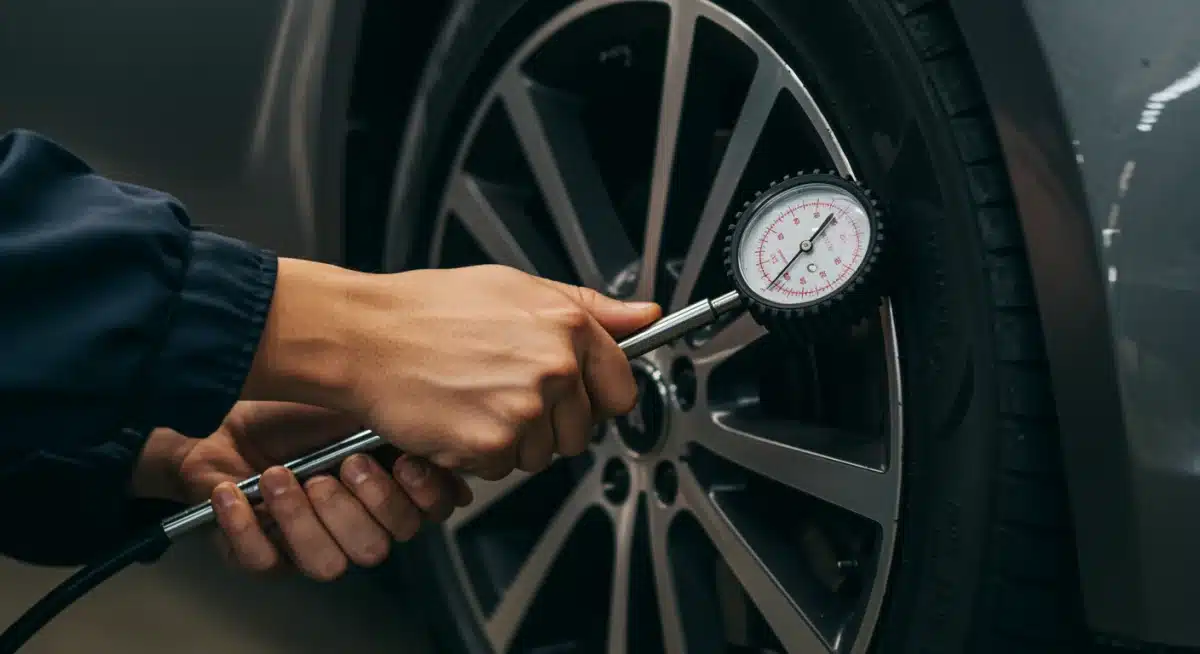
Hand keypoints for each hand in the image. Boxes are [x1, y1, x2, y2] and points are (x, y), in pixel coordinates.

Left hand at [134, 401, 471, 580]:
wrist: (221, 420)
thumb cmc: (291, 410)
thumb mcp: (352, 400)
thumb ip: (397, 418)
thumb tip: (443, 424)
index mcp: (388, 488)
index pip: (428, 514)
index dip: (422, 496)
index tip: (403, 461)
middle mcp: (355, 524)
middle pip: (379, 546)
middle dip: (360, 505)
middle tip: (341, 465)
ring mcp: (310, 545)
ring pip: (329, 564)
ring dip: (303, 519)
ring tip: (280, 477)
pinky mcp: (262, 555)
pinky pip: (264, 564)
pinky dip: (247, 526)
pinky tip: (237, 492)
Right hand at [242, 262, 660, 480]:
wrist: (364, 335)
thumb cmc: (429, 309)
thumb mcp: (516, 287)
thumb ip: (590, 307)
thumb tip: (643, 317)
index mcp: (568, 325)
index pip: (621, 388)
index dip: (596, 398)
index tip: (575, 398)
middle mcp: (554, 367)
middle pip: (581, 432)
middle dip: (547, 423)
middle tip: (502, 394)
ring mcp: (525, 409)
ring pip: (540, 454)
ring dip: (511, 441)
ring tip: (473, 400)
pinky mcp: (491, 444)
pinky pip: (499, 470)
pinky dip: (475, 456)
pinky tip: (455, 418)